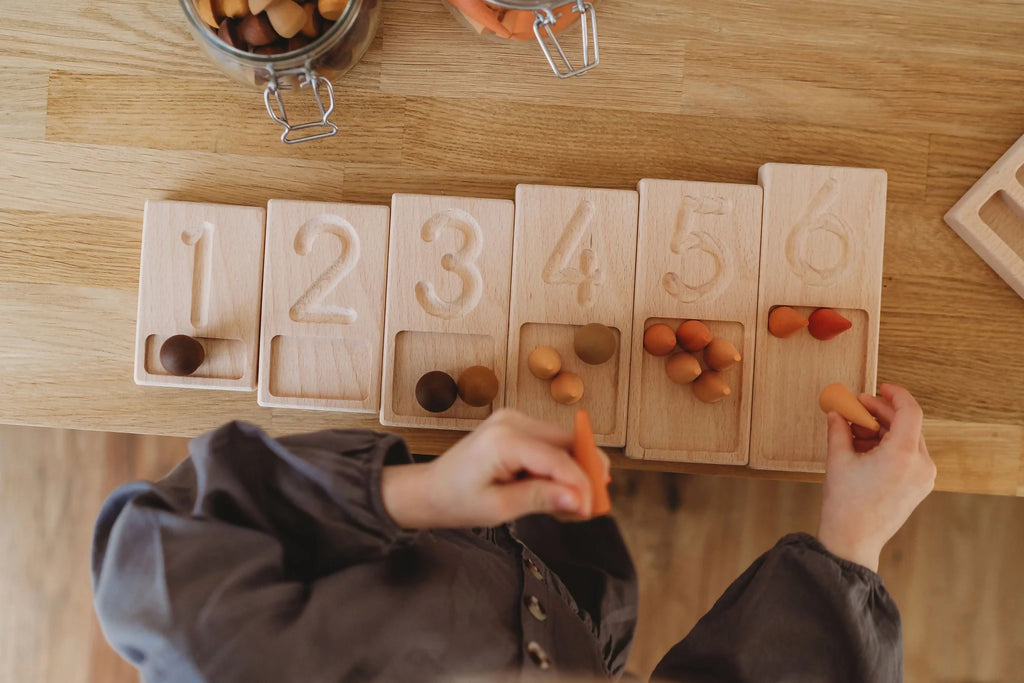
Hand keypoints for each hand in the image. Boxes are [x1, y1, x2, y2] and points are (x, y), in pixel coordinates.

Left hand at [381, 409, 609, 528]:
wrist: (430, 489)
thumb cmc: (457, 500)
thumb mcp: (499, 508)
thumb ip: (540, 499)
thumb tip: (579, 500)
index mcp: (504, 440)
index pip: (558, 459)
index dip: (581, 485)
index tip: (590, 511)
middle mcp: (512, 421)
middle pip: (569, 442)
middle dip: (585, 474)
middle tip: (590, 507)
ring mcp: (515, 419)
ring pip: (564, 442)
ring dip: (574, 471)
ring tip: (570, 504)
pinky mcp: (517, 425)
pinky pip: (551, 443)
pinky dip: (560, 466)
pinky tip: (555, 491)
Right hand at [817, 383, 935, 571]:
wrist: (853, 541)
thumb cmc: (846, 504)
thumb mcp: (838, 459)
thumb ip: (839, 429)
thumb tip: (837, 412)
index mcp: (903, 454)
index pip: (910, 411)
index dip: (894, 395)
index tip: (879, 388)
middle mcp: (921, 464)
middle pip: (908, 425)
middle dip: (882, 413)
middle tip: (858, 408)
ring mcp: (923, 477)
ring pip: (908, 439)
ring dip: (884, 430)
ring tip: (856, 432)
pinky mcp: (919, 487)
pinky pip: (908, 455)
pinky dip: (889, 446)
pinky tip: (866, 448)